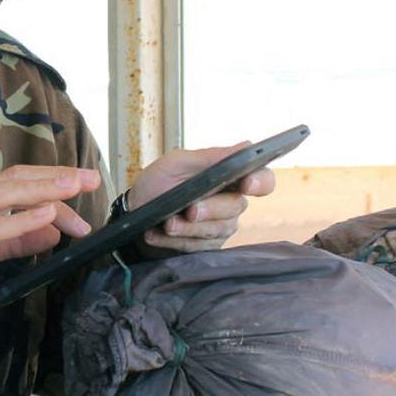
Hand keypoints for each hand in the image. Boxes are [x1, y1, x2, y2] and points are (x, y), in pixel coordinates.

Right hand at [0, 165, 100, 320]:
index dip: (54, 184)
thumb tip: (52, 232)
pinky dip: (23, 219)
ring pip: (8, 193)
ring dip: (46, 189)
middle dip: (58, 177)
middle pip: (19, 179)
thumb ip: (17, 239)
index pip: (20, 182)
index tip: (82, 191)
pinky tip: (46, 216)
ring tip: (75, 186)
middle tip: (90, 179)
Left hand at [127, 142, 275, 252]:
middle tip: (189, 210)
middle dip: (210, 209)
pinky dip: (172, 240)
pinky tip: (155, 233)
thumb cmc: (157, 184)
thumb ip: (209, 157)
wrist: (133, 212)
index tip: (247, 183)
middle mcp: (230, 204)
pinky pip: (195, 248)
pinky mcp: (205, 249)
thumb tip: (246, 146)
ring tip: (166, 223)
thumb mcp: (176, 163)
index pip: (262, 179)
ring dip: (187, 228)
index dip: (260, 182)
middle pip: (236, 208)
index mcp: (229, 178)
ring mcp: (219, 228)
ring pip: (214, 231)